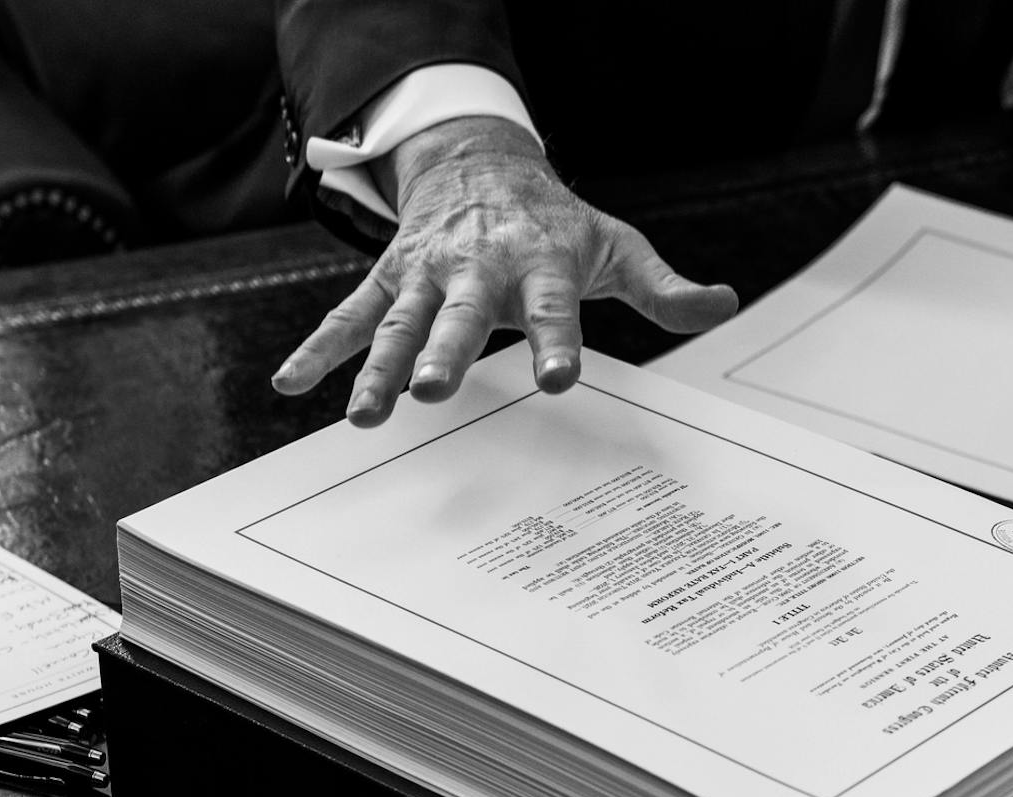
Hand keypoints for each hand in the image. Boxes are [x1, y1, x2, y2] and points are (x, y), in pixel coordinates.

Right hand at [272, 116, 738, 425]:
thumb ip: (663, 288)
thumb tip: (721, 304)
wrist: (482, 164)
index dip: (556, 341)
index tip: (557, 380)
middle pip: (460, 315)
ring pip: (399, 323)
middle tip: (435, 393)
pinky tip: (291, 386)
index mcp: (540, 262)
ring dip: (377, 367)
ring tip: (362, 416)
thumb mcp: (616, 246)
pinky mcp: (389, 280)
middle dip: (446, 352)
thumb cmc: (557, 223)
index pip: (553, 307)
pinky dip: (318, 349)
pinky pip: (348, 316)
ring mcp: (426, 274)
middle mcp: (477, 267)